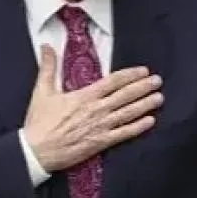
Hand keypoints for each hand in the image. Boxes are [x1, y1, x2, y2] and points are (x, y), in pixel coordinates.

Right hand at [23, 44, 162, 172]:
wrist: (37, 151)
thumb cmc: (39, 122)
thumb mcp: (42, 91)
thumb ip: (48, 67)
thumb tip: (46, 46)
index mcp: (85, 96)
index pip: (113, 81)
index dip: (130, 75)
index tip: (143, 71)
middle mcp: (96, 110)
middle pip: (125, 96)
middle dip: (143, 87)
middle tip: (158, 81)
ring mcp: (100, 127)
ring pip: (128, 113)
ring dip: (145, 105)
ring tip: (159, 98)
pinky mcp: (100, 143)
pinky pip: (123, 134)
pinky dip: (138, 127)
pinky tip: (150, 121)